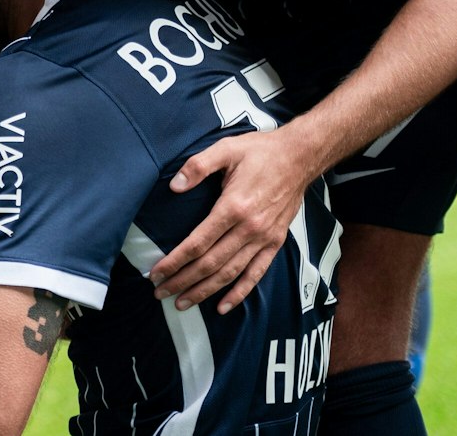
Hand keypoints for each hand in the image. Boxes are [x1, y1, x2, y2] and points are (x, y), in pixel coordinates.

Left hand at [150, 129, 318, 312]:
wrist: (301, 157)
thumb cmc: (260, 152)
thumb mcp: (225, 149)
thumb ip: (197, 166)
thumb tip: (173, 186)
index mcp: (233, 207)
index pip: (197, 243)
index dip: (174, 261)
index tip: (156, 273)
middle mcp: (249, 228)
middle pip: (210, 263)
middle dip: (183, 281)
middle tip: (160, 293)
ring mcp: (264, 238)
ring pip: (230, 273)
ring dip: (205, 291)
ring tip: (183, 303)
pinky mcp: (275, 242)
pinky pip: (257, 273)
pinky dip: (240, 292)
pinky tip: (224, 306)